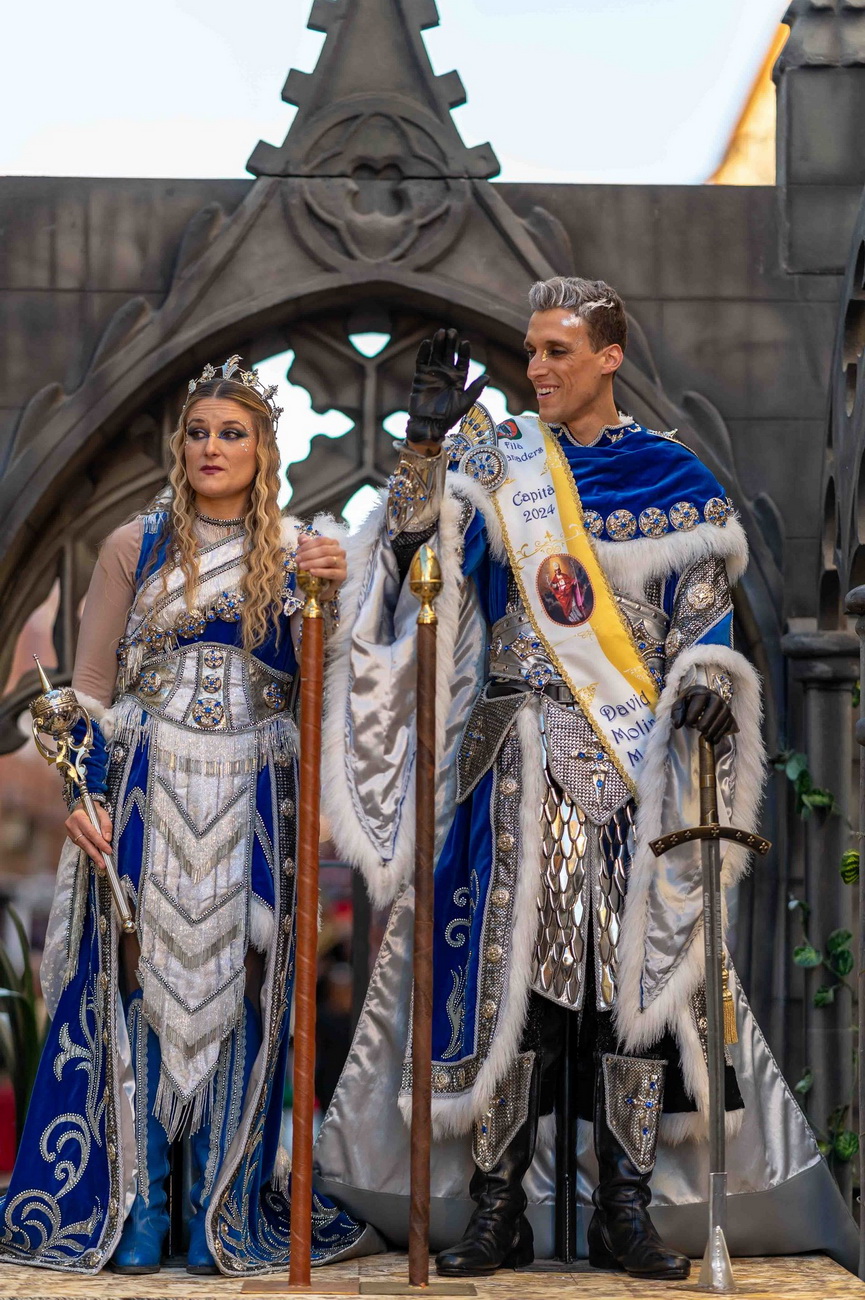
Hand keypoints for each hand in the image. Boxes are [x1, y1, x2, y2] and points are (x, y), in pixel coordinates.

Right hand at [65, 803, 112, 868]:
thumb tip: (107, 839)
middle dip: (95, 854)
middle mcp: (71, 825)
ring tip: (101, 863)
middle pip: (84, 842)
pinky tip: (96, 856)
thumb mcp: (102, 813)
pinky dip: (89, 851)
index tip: (108, 851)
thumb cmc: (94, 810)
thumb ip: (106, 825)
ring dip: (93, 854)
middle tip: (103, 864)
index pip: (90, 832)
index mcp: (78, 817)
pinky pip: (82, 845)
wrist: (82, 808)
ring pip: (83, 845)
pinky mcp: (71, 838)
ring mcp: (70, 832)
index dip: (99, 843)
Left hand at [296, 535, 346, 598]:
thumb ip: (305, 544)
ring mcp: (343, 563)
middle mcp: (340, 551)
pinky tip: (312, 572)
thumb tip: (302, 538)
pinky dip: (321, 572)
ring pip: (328, 560)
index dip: (308, 545)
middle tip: (297, 560)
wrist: (320, 585)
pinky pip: (332, 572)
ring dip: (313, 562)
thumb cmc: (316, 567)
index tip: (298, 552)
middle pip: (324, 550)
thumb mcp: (308, 554)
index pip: (321, 540)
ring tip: (301, 566)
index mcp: (333, 543)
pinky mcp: (343, 575)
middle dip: (309, 554)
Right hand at [405, 328, 488, 446]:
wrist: (430, 425)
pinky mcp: (420, 376)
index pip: (463, 361)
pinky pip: (421, 361)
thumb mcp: (465, 403)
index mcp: (459, 378)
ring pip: (436, 354)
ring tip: (441, 333)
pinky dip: (423, 352)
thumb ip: (475, 390)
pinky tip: (426, 343)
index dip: (464, 352)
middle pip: (449, 354)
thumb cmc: (449, 416)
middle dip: (451, 343)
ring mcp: (433, 373)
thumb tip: (488, 377)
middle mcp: (446, 373)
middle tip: (452, 332)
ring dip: (438, 344)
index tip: (465, 343)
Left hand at [671, 685, 737, 744]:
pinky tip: (713, 739)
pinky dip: (720, 734)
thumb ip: (677, 712)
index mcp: (702, 692)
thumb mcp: (680, 704)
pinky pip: (727, 725)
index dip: (694, 714)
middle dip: (706, 722)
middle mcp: (716, 698)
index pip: (700, 702)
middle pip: (713, 710)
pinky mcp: (729, 716)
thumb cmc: (689, 703)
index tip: (689, 723)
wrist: (702, 702)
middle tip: (699, 729)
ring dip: (714, 729)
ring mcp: (724, 707)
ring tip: (705, 736)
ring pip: (722, 718)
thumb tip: (677, 725)